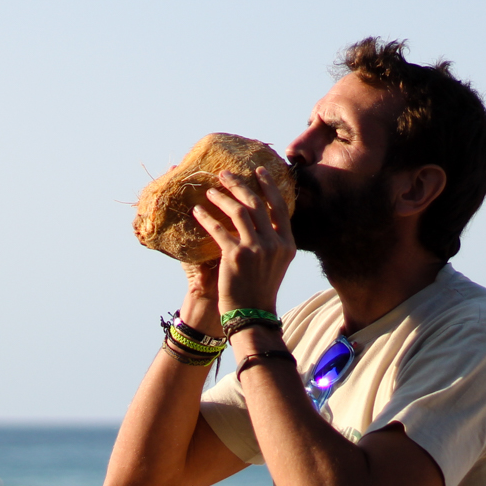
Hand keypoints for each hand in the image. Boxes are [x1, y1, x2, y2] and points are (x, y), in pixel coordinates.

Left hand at [193, 166, 295, 315]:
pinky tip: (198, 212)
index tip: (258, 171)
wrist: (251, 315)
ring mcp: (256, 249)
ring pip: (238, 211)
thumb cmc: (260, 289)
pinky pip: (218, 229)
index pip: (280, 207)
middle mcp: (274, 243)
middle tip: (225, 174)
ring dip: (221, 197)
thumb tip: (260, 217)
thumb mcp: (276, 264)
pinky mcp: (236, 256)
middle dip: (239, 184)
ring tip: (209, 191)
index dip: (269, 186)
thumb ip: (271, 241)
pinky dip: (207, 218)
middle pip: (257, 203)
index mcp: (287, 244)